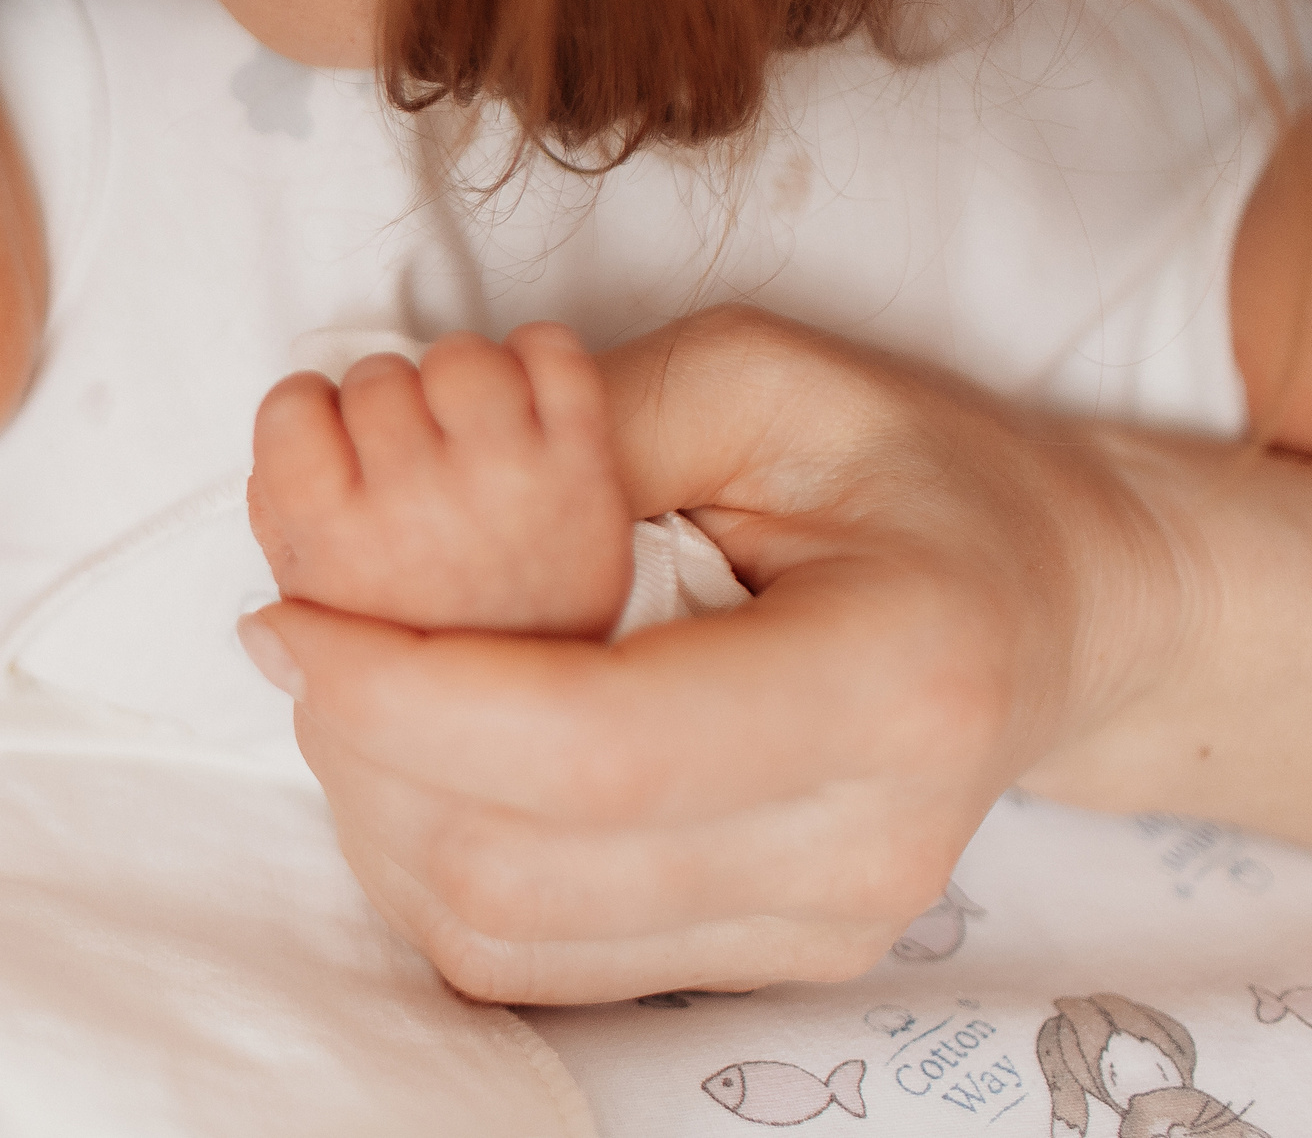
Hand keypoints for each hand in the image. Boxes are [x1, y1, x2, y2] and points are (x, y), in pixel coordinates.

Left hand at [239, 306, 1181, 1002]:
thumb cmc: (914, 467)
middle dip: (364, 753)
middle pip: (527, 866)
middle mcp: (867, 845)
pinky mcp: (774, 963)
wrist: (1054, 603)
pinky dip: (434, 872)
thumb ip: (589, 423)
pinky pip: (540, 965)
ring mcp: (824, 929)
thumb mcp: (764, 377)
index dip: (404, 693)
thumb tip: (399, 474)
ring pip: (511, 938)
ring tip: (346, 693)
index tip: (286, 618)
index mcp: (891, 680)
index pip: (592, 746)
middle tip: (303, 637)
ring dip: (379, 820)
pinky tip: (414, 762)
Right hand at [248, 325, 632, 635]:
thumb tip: (280, 452)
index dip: (312, 413)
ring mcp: (506, 479)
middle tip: (409, 447)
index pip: (290, 406)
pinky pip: (551, 351)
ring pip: (460, 356)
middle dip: (390, 403)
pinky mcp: (584, 463)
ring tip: (468, 427)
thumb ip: (282, 524)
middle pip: (375, 376)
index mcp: (338, 541)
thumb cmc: (432, 635)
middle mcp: (418, 505)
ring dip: (461, 379)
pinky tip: (523, 401)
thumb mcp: (317, 606)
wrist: (546, 691)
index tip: (334, 433)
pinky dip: (538, 357)